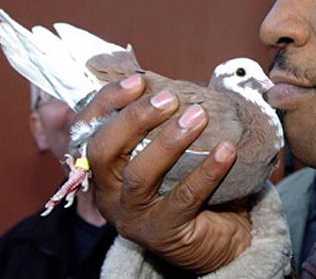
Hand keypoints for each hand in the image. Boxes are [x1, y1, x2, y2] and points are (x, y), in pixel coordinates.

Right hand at [82, 74, 251, 272]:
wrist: (217, 236)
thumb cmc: (188, 184)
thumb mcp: (170, 152)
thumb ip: (164, 124)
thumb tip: (177, 82)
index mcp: (105, 168)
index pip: (88, 130)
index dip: (107, 102)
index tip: (137, 80)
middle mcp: (110, 193)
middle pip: (104, 152)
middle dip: (134, 119)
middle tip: (170, 99)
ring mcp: (133, 215)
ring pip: (140, 175)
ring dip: (169, 141)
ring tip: (198, 117)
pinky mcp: (162, 233)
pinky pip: (184, 198)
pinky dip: (206, 171)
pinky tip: (226, 150)